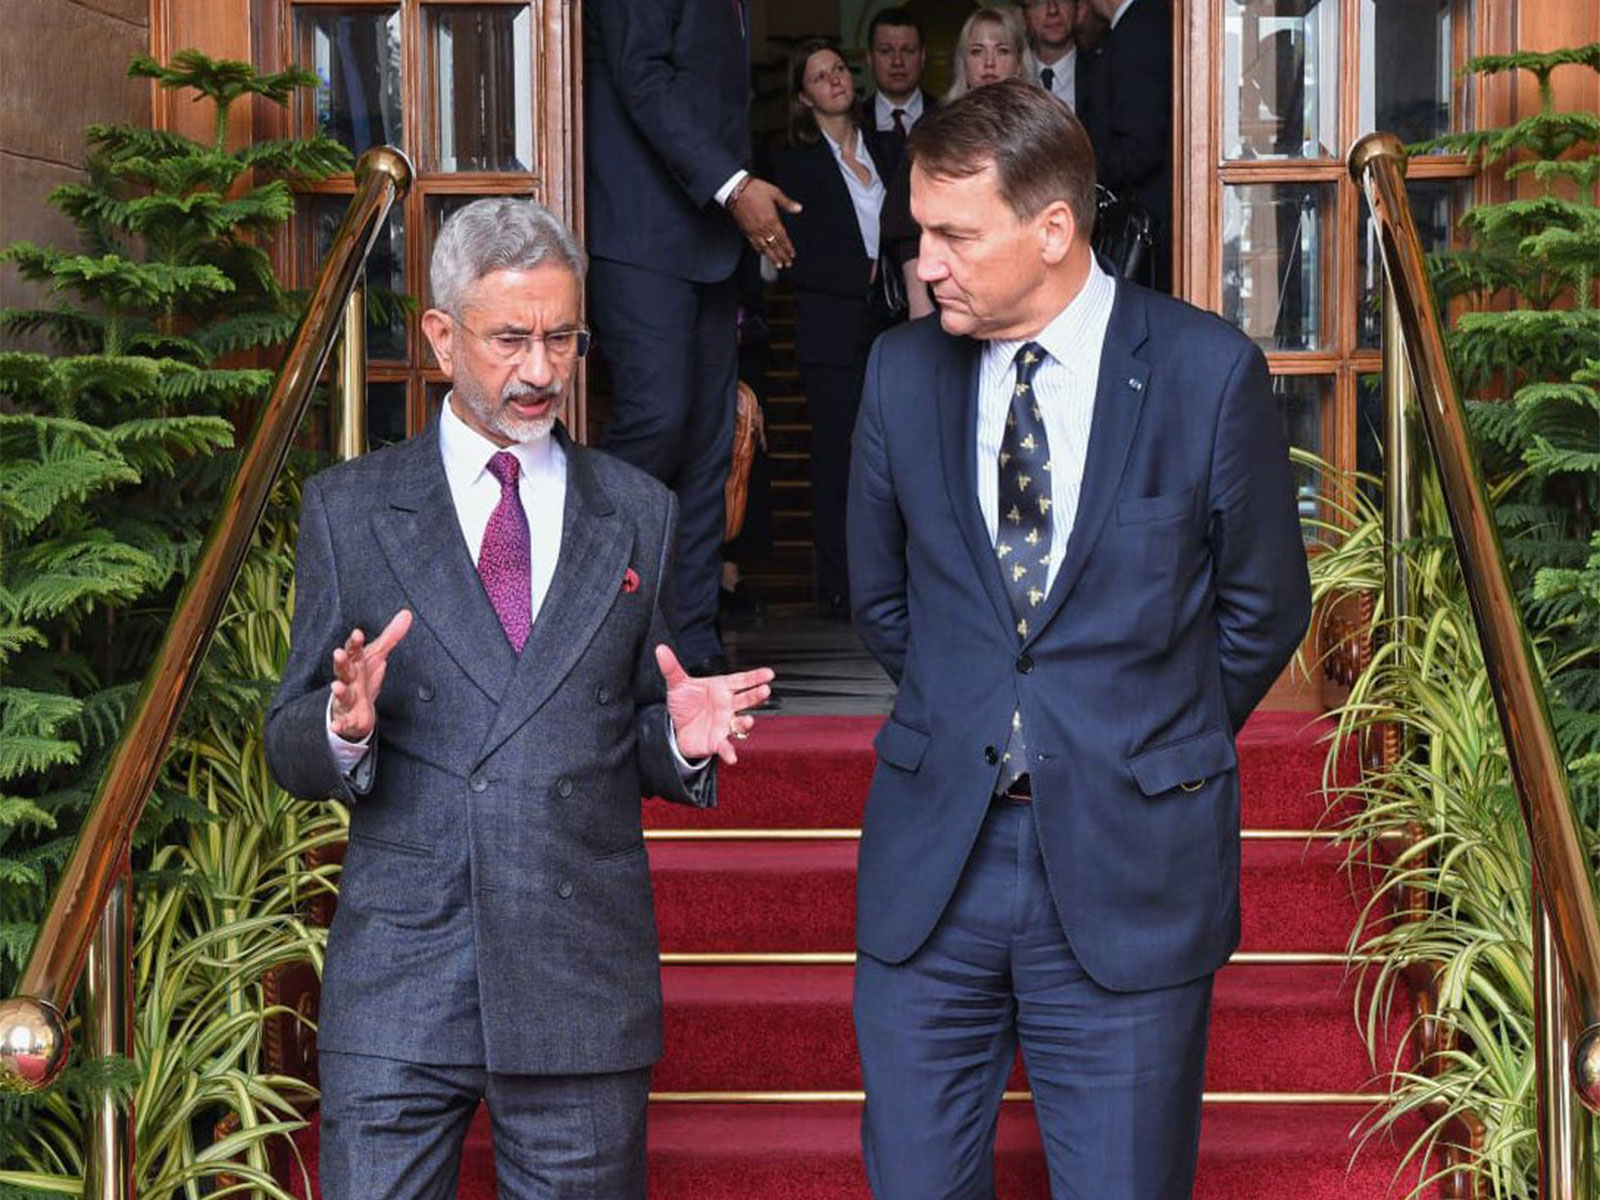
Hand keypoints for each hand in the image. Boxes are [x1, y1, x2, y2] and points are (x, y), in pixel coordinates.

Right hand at [329, 609, 412, 741]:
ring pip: (342, 694)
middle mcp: (348, 679)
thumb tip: (406, 614)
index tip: (357, 633)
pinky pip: (342, 722)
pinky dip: (339, 725)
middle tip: (338, 653)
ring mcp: (347, 699)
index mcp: (355, 664)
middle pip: (343, 669)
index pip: (353, 650)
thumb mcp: (377, 656)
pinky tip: (337, 726)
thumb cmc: (363, 677)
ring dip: (339, 690)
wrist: (354, 707)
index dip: (354, 642)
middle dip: (341, 662)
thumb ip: (390, 636)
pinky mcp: (348, 718)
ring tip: (336, 686)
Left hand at [655, 645, 774, 764]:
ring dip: (745, 722)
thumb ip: (671, 667)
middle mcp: (727, 706)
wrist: (677, 728)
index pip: (741, 680)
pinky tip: (732, 757)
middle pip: (745, 699)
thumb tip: (660, 649)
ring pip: (739, 723)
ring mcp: (724, 724)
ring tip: (748, 720)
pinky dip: (729, 752)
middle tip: (765, 690)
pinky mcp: (717, 741)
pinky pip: (725, 746)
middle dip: (756, 696)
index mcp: (721, 688)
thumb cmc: (685, 704)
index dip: (755, 677)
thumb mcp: (677, 684)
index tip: (769, 674)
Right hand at [730, 177, 801, 269]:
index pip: (783, 238)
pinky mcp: (745, 230)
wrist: (736, 190)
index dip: (788, 248)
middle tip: (787, 263)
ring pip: (765, 248)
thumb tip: (798, 208)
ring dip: (772, 257)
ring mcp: (754, 230)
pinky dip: (759, 251)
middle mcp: (763, 227)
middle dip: (782, 256)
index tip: (792, 254)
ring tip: (777, 264)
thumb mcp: (775, 193)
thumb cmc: (754, 189)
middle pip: (775, 246)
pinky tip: (762, 254)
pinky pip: (754, 244)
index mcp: (772, 219)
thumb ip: (787, 203)